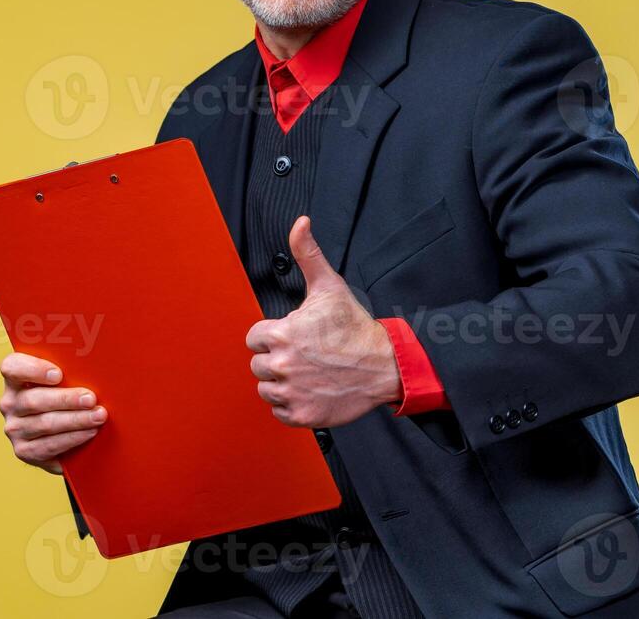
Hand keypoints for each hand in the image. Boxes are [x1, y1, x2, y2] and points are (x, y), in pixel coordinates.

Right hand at [0, 352, 106, 473]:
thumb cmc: (66, 395)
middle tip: (91, 399)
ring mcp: (14, 428)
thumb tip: (96, 364)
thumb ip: (70, 370)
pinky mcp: (24, 451)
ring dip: (75, 420)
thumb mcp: (65, 378)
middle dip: (66, 399)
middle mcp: (9, 403)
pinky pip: (49, 446)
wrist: (61, 433)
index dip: (33, 369)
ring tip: (98, 416)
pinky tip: (89, 432)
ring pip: (44, 424)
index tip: (58, 374)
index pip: (12, 367)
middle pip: (33, 400)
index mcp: (15, 378)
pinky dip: (72, 438)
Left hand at [246, 215, 401, 427]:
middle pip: (258, 364)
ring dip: (283, 382)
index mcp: (282, 334)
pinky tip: (311, 390)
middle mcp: (282, 365)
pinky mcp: (301, 415)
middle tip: (306, 354)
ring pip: (267, 389)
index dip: (274, 335)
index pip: (254, 339)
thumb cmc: (354, 326)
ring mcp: (291, 393)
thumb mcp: (329, 285)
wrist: (384, 365)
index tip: (295, 336)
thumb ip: (307, 253)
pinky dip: (292, 404)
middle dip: (277, 359)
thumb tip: (300, 223)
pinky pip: (280, 411)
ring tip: (309, 372)